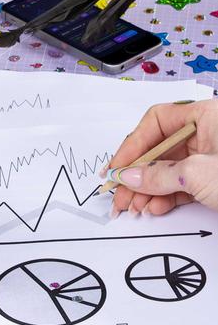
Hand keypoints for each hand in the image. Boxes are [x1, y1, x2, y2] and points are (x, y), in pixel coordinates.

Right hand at [102, 99, 217, 217]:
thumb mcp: (200, 173)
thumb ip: (160, 175)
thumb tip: (128, 177)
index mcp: (206, 117)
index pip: (156, 121)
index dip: (133, 145)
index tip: (117, 168)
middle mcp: (207, 134)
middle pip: (159, 149)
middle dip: (137, 174)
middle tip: (119, 194)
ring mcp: (210, 158)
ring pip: (168, 170)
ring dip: (147, 190)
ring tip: (135, 207)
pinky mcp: (213, 181)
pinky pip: (181, 185)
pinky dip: (165, 197)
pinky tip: (154, 208)